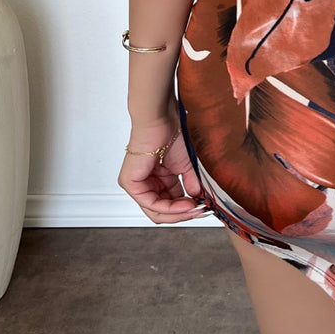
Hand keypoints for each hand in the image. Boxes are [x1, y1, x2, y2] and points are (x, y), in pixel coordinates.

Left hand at [118, 92, 212, 223]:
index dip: (186, 210)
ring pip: (156, 211)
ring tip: (195, 208)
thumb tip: (198, 202)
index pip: (169, 204)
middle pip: (162, 212)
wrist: (161, 119)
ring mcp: (136, 185)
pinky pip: (150, 203)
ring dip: (178, 213)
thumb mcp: (185, 166)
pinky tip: (185, 204)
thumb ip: (191, 185)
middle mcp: (145, 184)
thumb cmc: (172, 134)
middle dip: (183, 215)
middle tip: (200, 212)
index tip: (204, 208)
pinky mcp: (130, 183)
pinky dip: (169, 207)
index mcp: (156, 179)